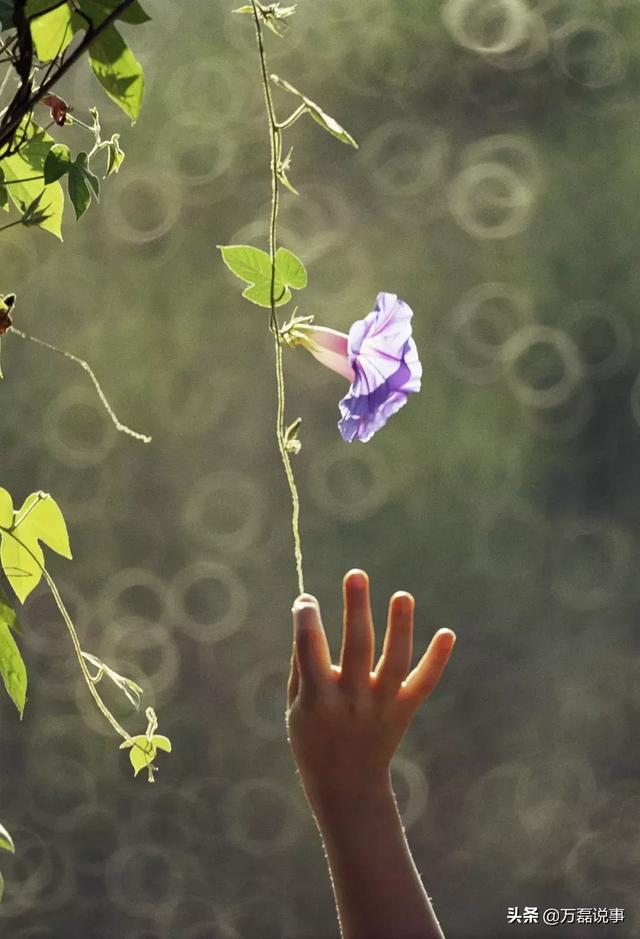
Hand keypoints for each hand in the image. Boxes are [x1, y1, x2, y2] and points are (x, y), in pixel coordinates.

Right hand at [286, 568, 455, 811]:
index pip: (310, 651)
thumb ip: (302, 664)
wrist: (346, 786)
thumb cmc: (312, 736)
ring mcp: (381, 706)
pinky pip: (424, 683)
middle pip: (357, 648)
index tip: (306, 599)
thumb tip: (306, 612)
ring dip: (400, 627)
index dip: (306, 620)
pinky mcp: (403, 710)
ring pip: (395, 662)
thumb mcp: (295, 706)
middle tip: (356, 574)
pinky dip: (437, 660)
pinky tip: (447, 633)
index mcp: (317, 699)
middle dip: (356, 609)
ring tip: (402, 595)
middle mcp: (351, 701)